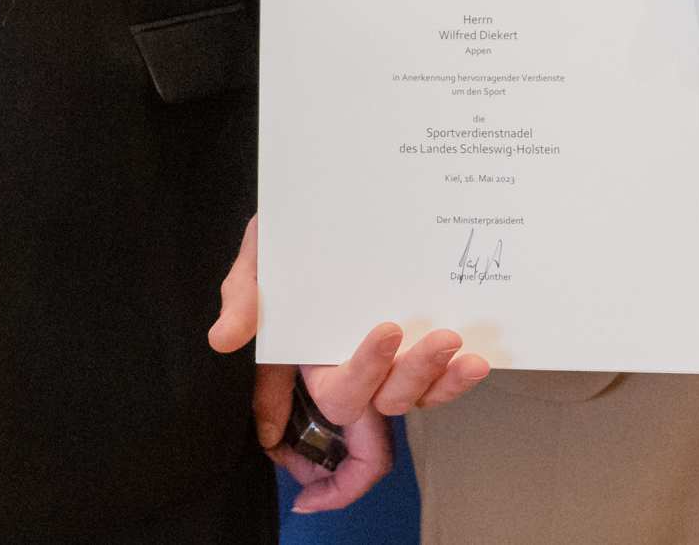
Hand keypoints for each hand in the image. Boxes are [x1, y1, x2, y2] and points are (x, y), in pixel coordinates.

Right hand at [207, 215, 491, 511]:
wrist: (324, 204)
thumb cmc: (289, 237)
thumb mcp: (259, 259)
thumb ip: (243, 297)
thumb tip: (224, 338)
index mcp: (299, 362)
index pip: (301, 433)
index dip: (314, 479)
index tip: (309, 495)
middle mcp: (341, 369)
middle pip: (365, 409)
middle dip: (397, 379)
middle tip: (418, 337)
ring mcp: (381, 359)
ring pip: (405, 398)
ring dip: (432, 378)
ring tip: (450, 340)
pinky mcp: (413, 343)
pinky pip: (437, 379)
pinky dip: (456, 378)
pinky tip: (475, 358)